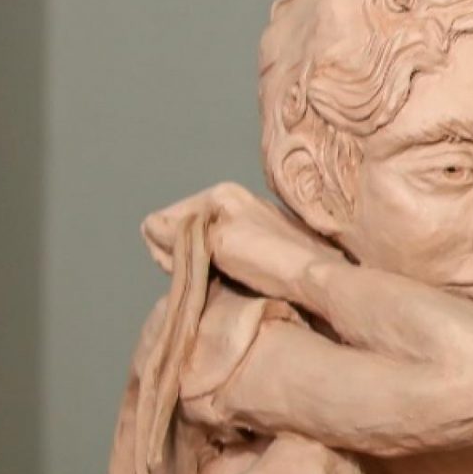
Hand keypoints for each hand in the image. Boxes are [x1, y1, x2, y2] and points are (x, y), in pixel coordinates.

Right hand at [141, 182, 333, 301]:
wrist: (320, 278)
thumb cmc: (270, 261)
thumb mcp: (219, 243)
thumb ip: (180, 233)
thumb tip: (151, 226)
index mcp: (220, 194)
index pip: (161, 220)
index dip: (166, 250)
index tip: (192, 268)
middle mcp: (234, 201)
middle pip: (182, 232)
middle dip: (185, 256)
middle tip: (207, 276)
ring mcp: (250, 219)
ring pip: (201, 243)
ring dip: (203, 263)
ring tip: (222, 278)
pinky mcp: (262, 239)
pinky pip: (222, 250)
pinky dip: (221, 265)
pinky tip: (235, 278)